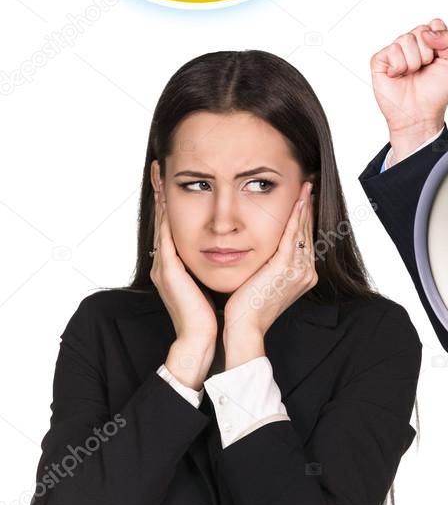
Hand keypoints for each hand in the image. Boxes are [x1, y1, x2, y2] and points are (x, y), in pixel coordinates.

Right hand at [151, 192, 217, 388]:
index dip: (169, 199)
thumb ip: (213, 259)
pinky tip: (166, 199)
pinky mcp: (167, 272)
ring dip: (160, 197)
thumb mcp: (211, 278)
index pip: (172, 223)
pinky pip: (165, 238)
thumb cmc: (211, 312)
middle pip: (162, 218)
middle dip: (160, 191)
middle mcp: (165, 262)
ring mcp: (163, 266)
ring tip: (159, 174)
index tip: (171, 176)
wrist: (202, 339)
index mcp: (175, 263)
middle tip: (161, 165)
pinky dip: (164, 217)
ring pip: (161, 223)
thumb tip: (230, 242)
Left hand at [222, 181, 316, 365]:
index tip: (305, 200)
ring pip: (302, 230)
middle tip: (309, 186)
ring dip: (304, 206)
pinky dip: (296, 216)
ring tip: (306, 187)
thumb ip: (272, 266)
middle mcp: (306, 271)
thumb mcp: (265, 283)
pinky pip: (292, 234)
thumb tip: (267, 252)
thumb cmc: (249, 309)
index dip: (306, 218)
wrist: (245, 327)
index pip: (305, 240)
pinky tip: (298, 201)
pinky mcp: (285, 266)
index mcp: (303, 275)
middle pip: (307, 232)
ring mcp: (298, 269)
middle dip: (308, 207)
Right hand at [370, 18, 447, 163]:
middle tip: (425, 69)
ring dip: (414, 62)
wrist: (421, 114)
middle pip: (421, 30)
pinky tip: (399, 76)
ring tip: (412, 74)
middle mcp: (412, 44)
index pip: (435, 24)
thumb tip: (428, 31)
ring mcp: (395, 51)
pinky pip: (392, 50)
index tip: (439, 59)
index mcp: (429, 43)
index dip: (439, 41)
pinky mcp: (380, 60)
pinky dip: (399, 66)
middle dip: (427, 53)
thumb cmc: (437, 92)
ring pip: (406, 39)